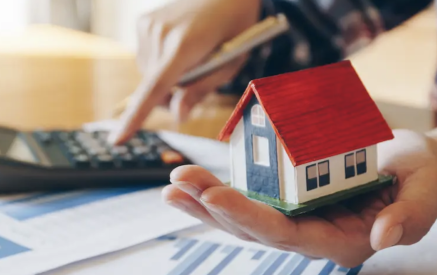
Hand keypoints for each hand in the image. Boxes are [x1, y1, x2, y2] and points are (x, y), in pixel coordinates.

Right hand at [108, 0, 259, 144]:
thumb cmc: (236, 26)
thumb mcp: (230, 64)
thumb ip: (201, 90)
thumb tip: (178, 115)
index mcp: (184, 45)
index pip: (155, 88)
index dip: (136, 117)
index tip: (118, 140)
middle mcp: (159, 33)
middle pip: (154, 87)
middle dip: (172, 94)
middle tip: (198, 78)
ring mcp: (148, 25)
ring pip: (149, 74)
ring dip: (166, 78)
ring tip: (191, 57)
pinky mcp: (143, 22)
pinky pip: (146, 58)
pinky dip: (161, 62)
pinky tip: (179, 47)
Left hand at [162, 129, 436, 266]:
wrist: (414, 165)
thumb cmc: (423, 178)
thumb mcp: (426, 192)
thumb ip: (408, 216)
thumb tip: (382, 237)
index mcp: (340, 239)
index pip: (286, 234)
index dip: (248, 216)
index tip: (214, 195)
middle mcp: (311, 231)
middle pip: (253, 226)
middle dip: (212, 206)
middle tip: (177, 183)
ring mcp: (297, 213)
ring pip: (244, 212)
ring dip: (206, 198)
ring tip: (174, 182)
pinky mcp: (290, 194)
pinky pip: (251, 192)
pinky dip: (221, 185)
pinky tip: (194, 178)